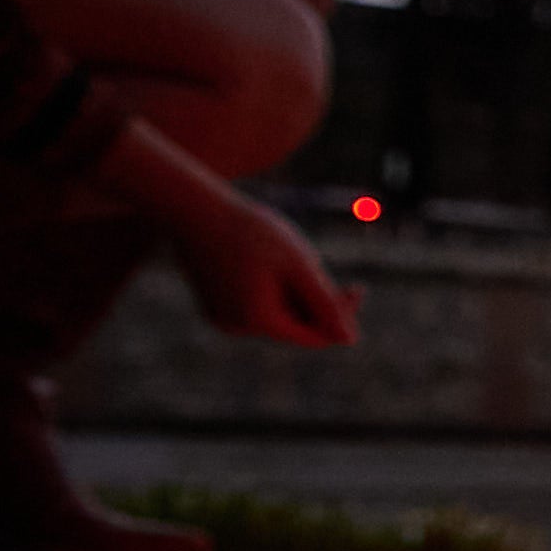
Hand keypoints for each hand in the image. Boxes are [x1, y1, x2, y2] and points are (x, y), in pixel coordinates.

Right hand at [172, 196, 360, 346]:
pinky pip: (255, 305)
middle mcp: (236, 327)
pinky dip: (271, 290)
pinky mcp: (213, 305)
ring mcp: (221, 317)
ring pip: (275, 314)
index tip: (357, 288)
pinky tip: (266, 259)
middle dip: (316, 302)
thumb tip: (349, 340)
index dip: (339, 317)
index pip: (313, 335)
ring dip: (294, 294)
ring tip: (288, 254)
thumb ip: (325, 303)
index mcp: (258, 320)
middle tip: (330, 270)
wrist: (193, 209)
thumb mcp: (298, 264)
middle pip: (294, 325)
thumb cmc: (250, 231)